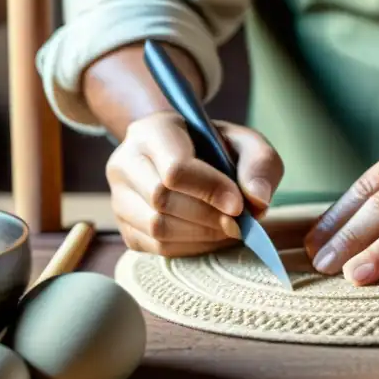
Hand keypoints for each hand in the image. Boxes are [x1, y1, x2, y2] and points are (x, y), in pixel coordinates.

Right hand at [107, 111, 283, 256]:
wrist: (184, 156)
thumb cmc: (216, 148)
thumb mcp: (246, 143)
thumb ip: (259, 165)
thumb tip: (257, 201)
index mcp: (153, 131)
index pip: (175, 168)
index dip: (210, 190)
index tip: (238, 205)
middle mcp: (125, 162)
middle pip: (161, 200)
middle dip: (208, 217)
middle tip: (238, 222)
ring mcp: (119, 196)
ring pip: (156, 227)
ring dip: (201, 235)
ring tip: (227, 228)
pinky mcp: (125, 226)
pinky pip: (155, 247)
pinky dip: (190, 247)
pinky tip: (210, 236)